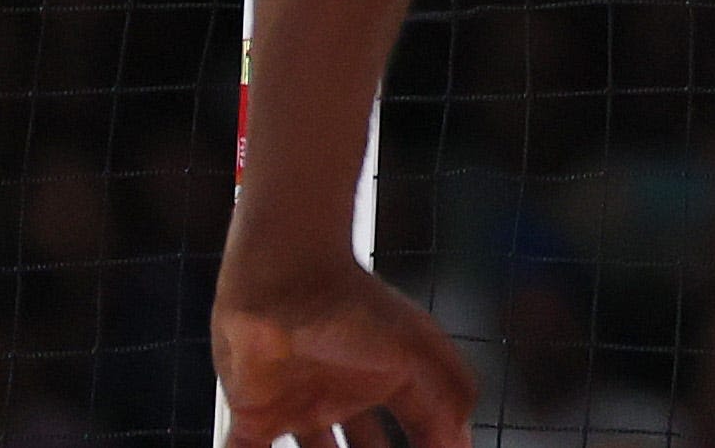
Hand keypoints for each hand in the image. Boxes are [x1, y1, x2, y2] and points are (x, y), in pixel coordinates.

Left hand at [220, 249, 478, 447]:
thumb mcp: (417, 352)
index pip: (417, 426)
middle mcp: (345, 394)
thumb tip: (461, 443)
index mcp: (388, 377)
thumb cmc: (355, 309)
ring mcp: (298, 406)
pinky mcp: (253, 417)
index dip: (432, 447)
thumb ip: (447, 397)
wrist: (282, 283)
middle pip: (366, 446)